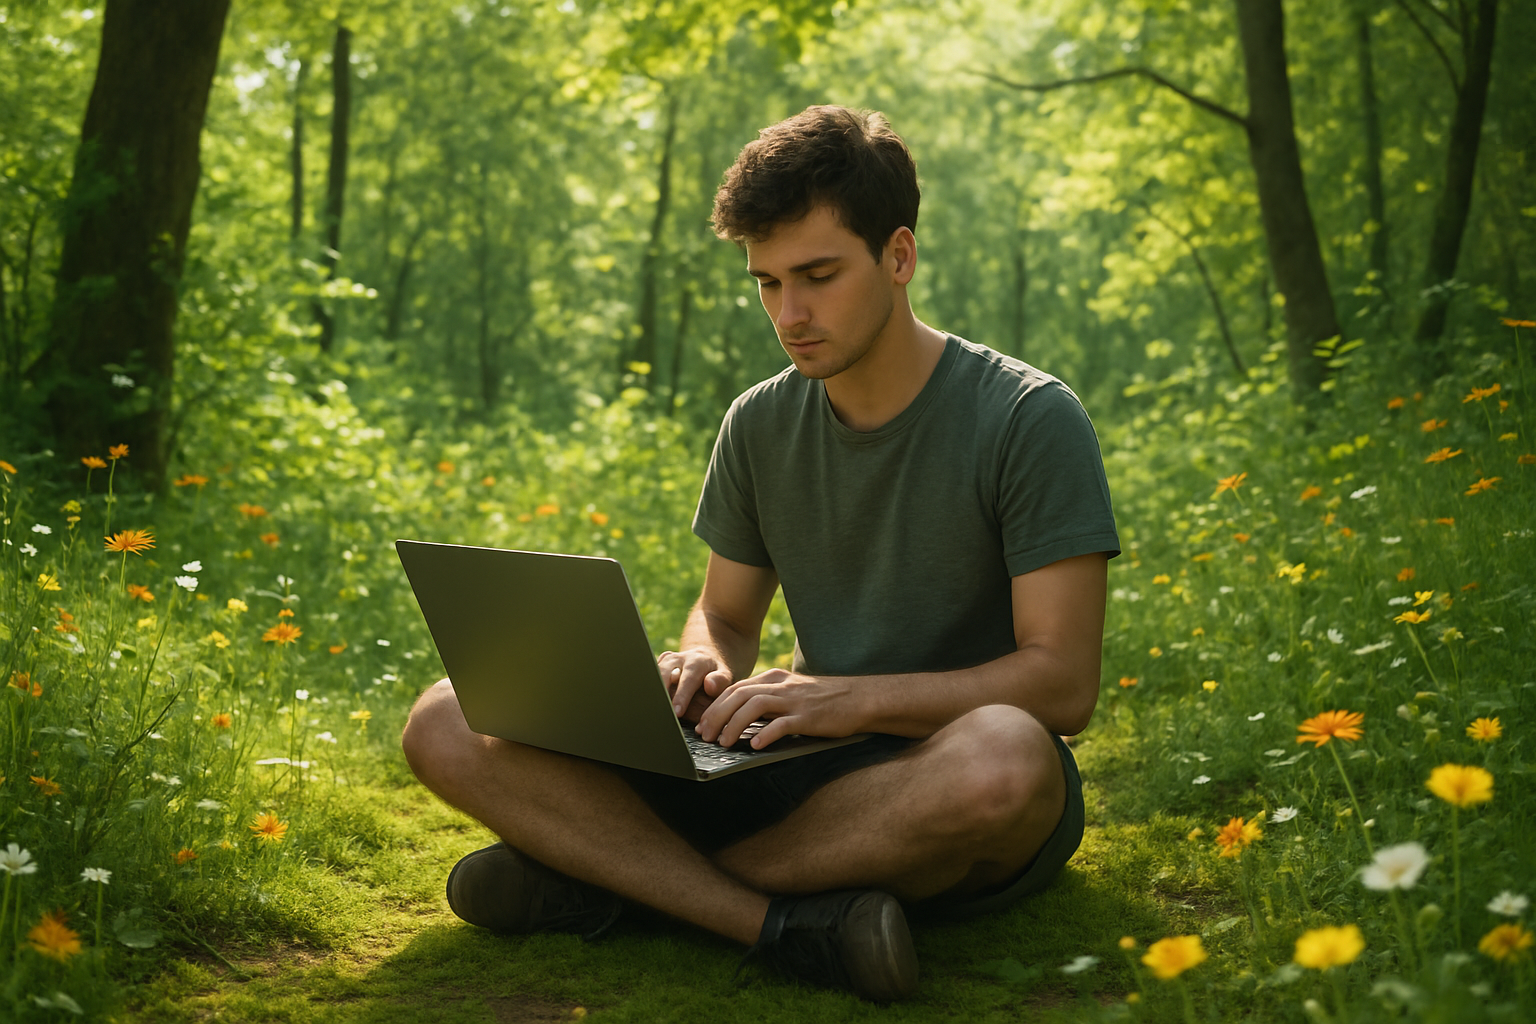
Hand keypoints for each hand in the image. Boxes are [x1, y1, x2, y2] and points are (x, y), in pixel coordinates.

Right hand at [656, 648, 732, 724]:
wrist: (704, 659)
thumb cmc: (715, 675)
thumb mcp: (725, 676)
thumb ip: (720, 681)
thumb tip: (709, 685)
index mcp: (698, 661)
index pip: (688, 679)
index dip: (682, 696)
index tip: (677, 712)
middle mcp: (679, 658)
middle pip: (665, 674)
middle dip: (663, 693)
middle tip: (662, 713)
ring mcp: (665, 660)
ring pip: (654, 675)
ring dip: (652, 692)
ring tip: (652, 710)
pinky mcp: (657, 664)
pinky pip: (650, 677)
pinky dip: (649, 690)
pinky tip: (649, 705)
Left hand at [696, 668, 859, 748]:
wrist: (859, 698)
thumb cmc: (823, 700)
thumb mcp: (791, 693)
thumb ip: (768, 699)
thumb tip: (740, 718)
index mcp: (774, 679)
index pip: (735, 689)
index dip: (715, 706)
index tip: (703, 724)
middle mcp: (780, 686)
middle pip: (738, 696)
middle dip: (717, 716)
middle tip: (705, 736)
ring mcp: (794, 700)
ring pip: (754, 706)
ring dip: (734, 725)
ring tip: (723, 743)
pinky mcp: (808, 716)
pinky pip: (782, 724)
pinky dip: (765, 734)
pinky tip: (755, 746)